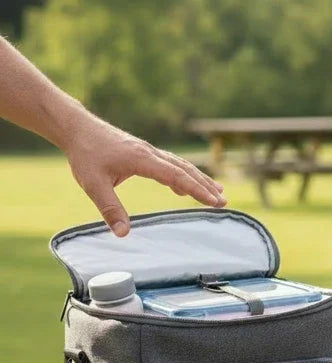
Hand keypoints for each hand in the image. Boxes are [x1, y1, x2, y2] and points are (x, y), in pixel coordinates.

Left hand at [64, 114, 224, 236]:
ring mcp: (149, 152)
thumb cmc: (85, 154)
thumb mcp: (93, 184)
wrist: (77, 128)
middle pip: (185, 170)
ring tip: (217, 192)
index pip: (177, 176)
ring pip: (181, 166)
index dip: (197, 190)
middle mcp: (151, 153)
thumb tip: (123, 234)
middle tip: (223, 202)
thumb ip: (109, 209)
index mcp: (143, 159)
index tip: (213, 201)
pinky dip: (185, 175)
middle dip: (205, 186)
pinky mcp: (144, 153)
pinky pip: (171, 164)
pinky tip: (186, 186)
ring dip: (199, 179)